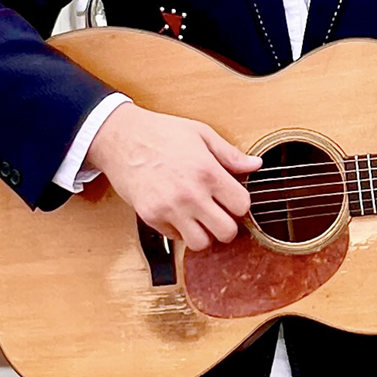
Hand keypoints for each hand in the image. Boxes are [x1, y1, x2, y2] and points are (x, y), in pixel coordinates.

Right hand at [83, 103, 261, 252]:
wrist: (121, 139)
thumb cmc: (160, 133)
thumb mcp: (200, 134)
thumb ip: (230, 153)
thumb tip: (255, 164)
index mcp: (207, 172)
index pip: (242, 206)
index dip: (240, 204)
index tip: (232, 199)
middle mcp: (191, 194)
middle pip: (226, 232)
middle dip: (227, 225)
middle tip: (220, 214)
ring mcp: (170, 209)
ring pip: (201, 243)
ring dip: (204, 234)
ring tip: (200, 218)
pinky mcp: (151, 218)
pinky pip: (175, 237)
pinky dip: (180, 230)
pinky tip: (178, 212)